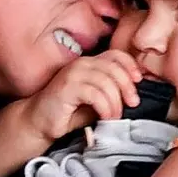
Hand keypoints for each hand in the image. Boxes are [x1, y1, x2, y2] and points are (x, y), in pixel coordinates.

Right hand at [18, 51, 142, 141]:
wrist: (39, 121)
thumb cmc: (68, 112)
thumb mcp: (96, 100)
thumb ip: (112, 92)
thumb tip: (133, 94)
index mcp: (90, 63)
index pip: (116, 55)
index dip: (131, 66)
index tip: (138, 82)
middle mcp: (81, 64)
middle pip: (114, 67)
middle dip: (127, 86)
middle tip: (132, 103)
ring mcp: (73, 74)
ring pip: (106, 81)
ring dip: (115, 101)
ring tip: (114, 115)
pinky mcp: (66, 87)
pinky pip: (94, 93)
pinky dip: (105, 106)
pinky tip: (105, 116)